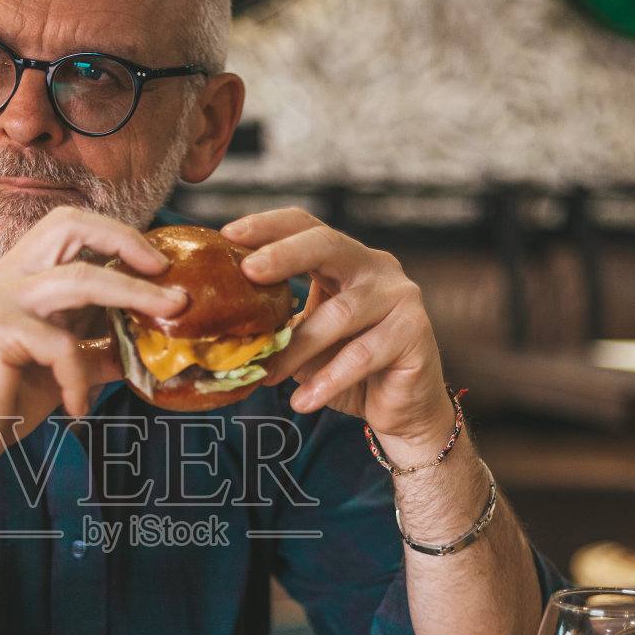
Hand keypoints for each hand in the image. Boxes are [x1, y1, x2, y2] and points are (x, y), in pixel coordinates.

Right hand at [0, 208, 186, 482]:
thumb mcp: (57, 368)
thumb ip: (95, 347)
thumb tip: (144, 346)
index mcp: (20, 274)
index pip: (70, 225)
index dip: (119, 235)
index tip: (159, 264)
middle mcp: (7, 275)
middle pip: (71, 225)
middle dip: (129, 242)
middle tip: (168, 274)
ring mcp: (0, 299)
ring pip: (81, 279)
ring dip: (134, 297)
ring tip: (169, 317)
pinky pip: (61, 345)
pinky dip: (80, 378)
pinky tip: (78, 407)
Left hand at [221, 209, 451, 456]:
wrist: (401, 408)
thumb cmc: (348, 369)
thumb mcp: (307, 339)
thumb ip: (278, 323)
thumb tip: (219, 326)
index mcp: (346, 259)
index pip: (306, 226)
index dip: (268, 226)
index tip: (227, 235)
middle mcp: (377, 267)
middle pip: (329, 245)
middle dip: (285, 255)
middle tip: (248, 271)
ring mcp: (400, 296)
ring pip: (340, 313)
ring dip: (298, 347)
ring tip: (266, 375)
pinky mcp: (415, 333)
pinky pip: (363, 355)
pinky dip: (328, 380)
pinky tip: (302, 401)